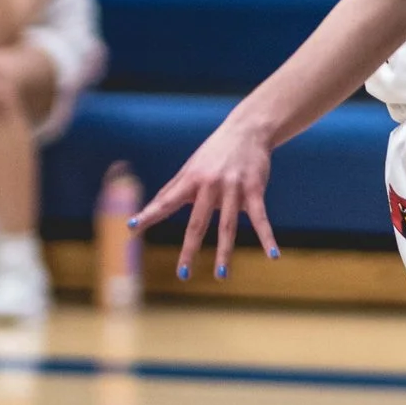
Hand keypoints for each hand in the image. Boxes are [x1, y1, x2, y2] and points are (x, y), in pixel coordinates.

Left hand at [134, 110, 279, 278]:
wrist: (248, 129)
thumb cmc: (214, 152)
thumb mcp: (191, 167)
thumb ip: (172, 189)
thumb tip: (151, 208)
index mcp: (191, 179)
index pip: (166, 201)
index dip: (149, 214)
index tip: (132, 228)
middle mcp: (210, 184)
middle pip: (198, 221)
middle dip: (190, 249)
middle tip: (182, 274)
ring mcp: (234, 187)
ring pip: (228, 225)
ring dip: (225, 251)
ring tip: (221, 275)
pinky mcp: (255, 189)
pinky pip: (260, 217)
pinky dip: (267, 237)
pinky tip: (273, 254)